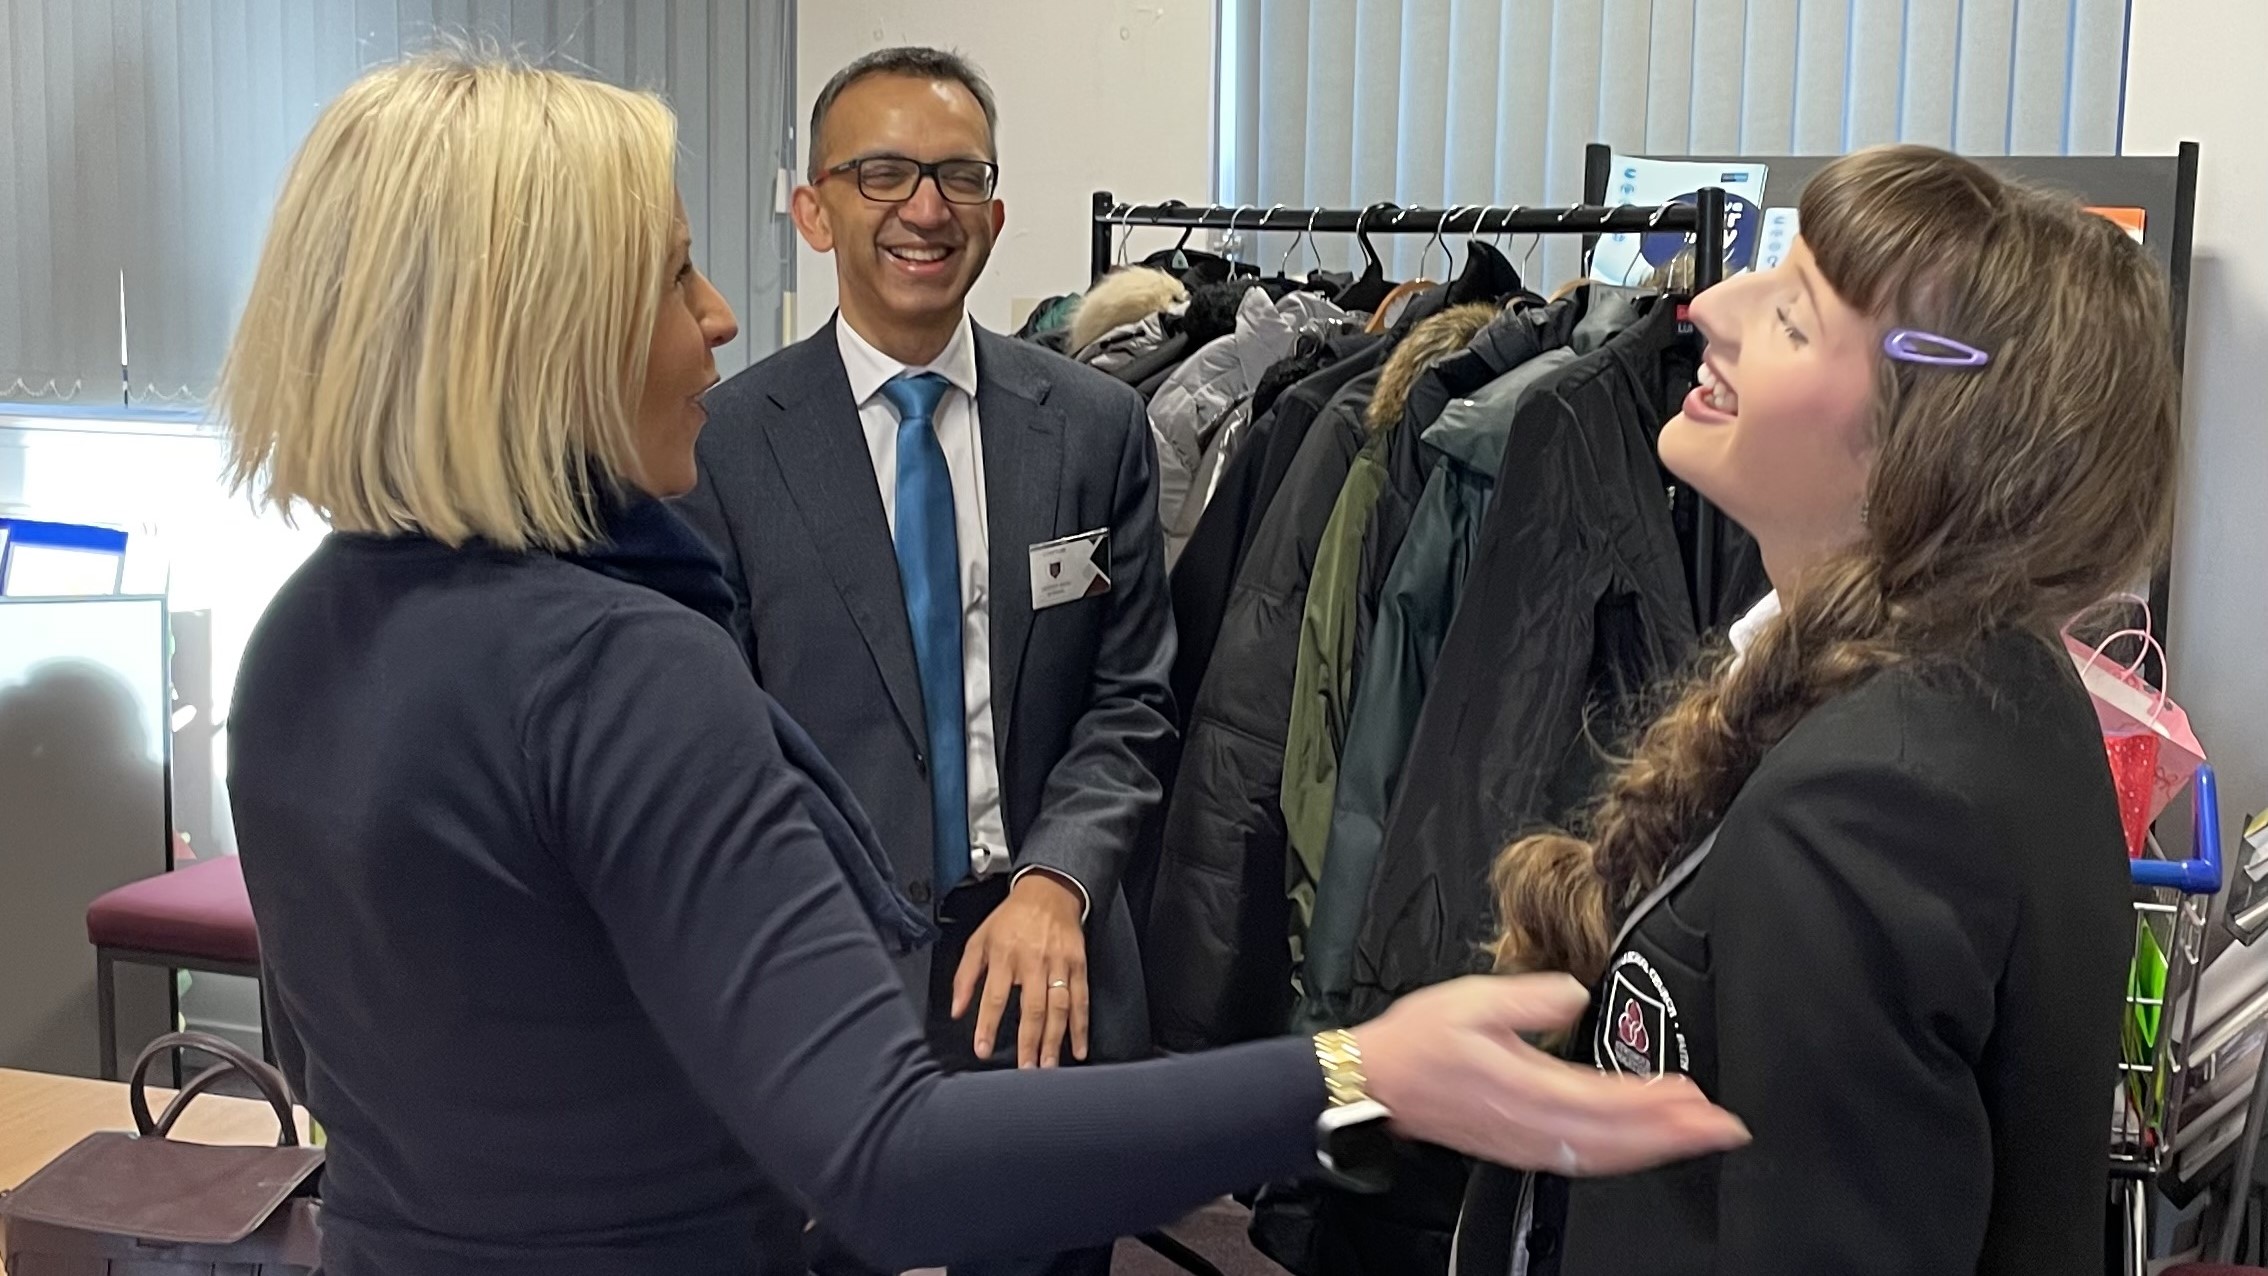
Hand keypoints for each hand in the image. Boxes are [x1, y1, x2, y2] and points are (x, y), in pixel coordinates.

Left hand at [952, 871, 1088, 1067]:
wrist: (1048, 892)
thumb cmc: (1010, 919)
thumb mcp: (979, 940)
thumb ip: (965, 976)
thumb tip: (956, 1010)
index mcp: (1005, 956)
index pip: (995, 997)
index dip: (988, 1025)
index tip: (983, 1050)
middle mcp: (1033, 961)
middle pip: (1033, 1007)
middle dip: (1029, 1041)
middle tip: (1026, 1069)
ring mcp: (1059, 964)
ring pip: (1059, 1007)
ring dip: (1054, 1039)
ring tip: (1048, 1066)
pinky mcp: (1079, 966)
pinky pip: (1081, 1000)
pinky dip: (1081, 1026)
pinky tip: (1078, 1048)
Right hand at [1351, 974, 1749, 1175]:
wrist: (1377, 1080)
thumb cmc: (1419, 1042)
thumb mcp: (1474, 998)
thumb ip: (1533, 995)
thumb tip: (1577, 992)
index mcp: (1526, 1087)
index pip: (1609, 1104)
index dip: (1659, 1107)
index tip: (1701, 1102)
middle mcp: (1531, 1126)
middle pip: (1618, 1140)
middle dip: (1674, 1136)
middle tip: (1722, 1128)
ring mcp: (1525, 1144)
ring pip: (1603, 1157)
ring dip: (1653, 1149)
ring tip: (1691, 1136)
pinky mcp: (1518, 1149)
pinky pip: (1581, 1162)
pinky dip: (1619, 1157)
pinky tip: (1636, 1149)